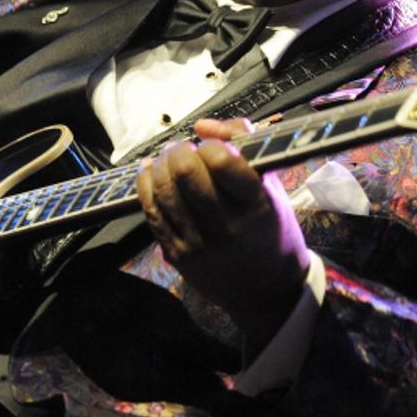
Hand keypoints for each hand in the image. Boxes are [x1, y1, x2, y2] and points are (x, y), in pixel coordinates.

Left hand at [135, 118, 308, 353]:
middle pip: (185, 172)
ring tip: (168, 160)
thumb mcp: (271, 185)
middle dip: (179, 151)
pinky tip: (150, 173)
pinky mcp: (176, 254)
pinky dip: (146, 185)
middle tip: (183, 150)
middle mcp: (226, 225)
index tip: (212, 148)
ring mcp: (198, 242)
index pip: (220, 160)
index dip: (211, 145)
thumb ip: (243, 144)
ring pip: (163, 189)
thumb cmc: (270, 228)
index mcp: (255, 204)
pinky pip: (151, 212)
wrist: (265, 291)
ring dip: (160, 165)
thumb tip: (202, 126)